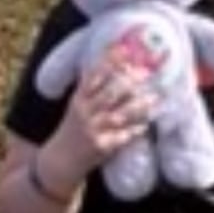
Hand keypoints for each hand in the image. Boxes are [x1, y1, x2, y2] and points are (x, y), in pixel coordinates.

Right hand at [56, 62, 160, 181]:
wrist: (60, 160)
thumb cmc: (71, 129)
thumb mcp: (75, 105)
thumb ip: (88, 88)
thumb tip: (103, 63)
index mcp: (78, 100)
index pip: (93, 77)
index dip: (109, 64)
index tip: (125, 52)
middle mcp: (84, 113)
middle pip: (108, 94)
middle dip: (128, 83)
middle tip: (146, 74)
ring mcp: (92, 130)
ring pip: (118, 115)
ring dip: (137, 107)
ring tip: (154, 98)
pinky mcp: (101, 147)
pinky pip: (121, 137)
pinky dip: (133, 131)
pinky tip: (144, 126)